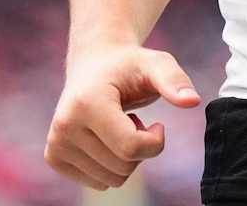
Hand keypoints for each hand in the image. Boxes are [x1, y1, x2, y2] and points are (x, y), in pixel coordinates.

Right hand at [44, 44, 200, 190]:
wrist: (93, 65)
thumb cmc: (129, 65)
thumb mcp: (156, 64)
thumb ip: (174, 81)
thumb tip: (193, 101)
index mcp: (86, 103)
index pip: (130, 147)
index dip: (155, 141)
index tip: (157, 123)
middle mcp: (64, 125)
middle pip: (122, 167)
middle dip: (140, 148)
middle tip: (133, 120)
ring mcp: (56, 143)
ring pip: (111, 180)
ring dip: (125, 157)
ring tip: (118, 126)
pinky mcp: (53, 157)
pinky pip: (98, 183)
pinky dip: (110, 166)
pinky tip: (105, 137)